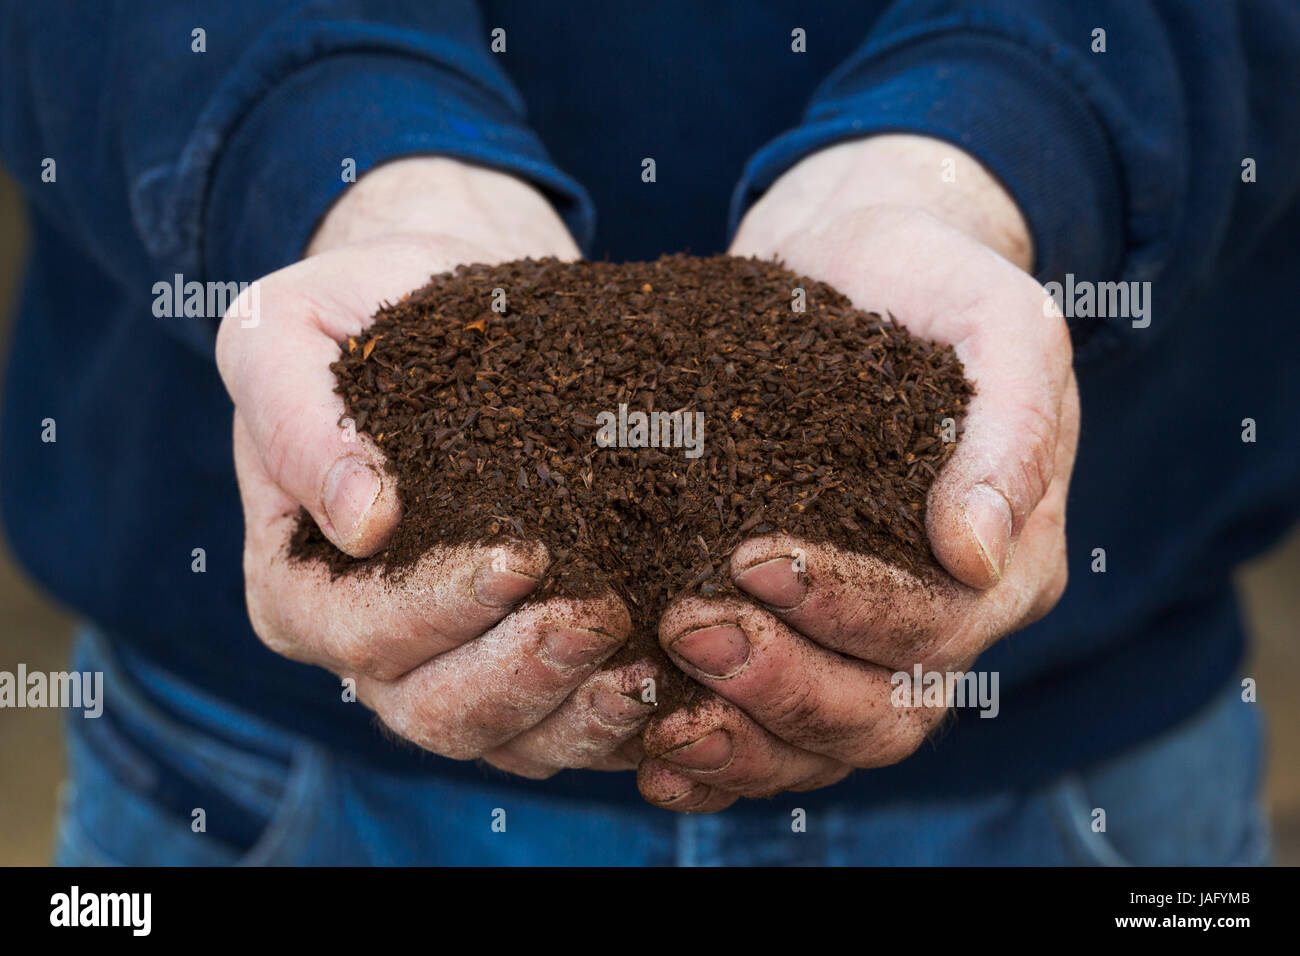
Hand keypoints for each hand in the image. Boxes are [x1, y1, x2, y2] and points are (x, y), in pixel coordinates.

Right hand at [216, 158, 659, 777]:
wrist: (446, 308)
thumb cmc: (360, 313)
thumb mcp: (289, 333)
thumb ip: (299, 420)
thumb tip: (363, 523)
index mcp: (299, 587)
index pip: (358, 629)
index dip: (436, 608)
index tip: (522, 557)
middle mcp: (367, 651)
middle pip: (432, 709)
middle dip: (521, 673)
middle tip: (601, 617)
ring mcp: (447, 671)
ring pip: (506, 739)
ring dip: (577, 714)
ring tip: (646, 669)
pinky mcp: (522, 671)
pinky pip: (565, 728)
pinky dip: (616, 722)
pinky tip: (675, 682)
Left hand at [637, 136, 1078, 810]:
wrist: (859, 260)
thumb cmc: (932, 279)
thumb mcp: (998, 322)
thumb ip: (1011, 430)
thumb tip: (976, 556)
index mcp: (1007, 563)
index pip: (935, 626)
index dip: (847, 608)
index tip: (749, 556)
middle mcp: (951, 624)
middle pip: (880, 710)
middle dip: (780, 681)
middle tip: (686, 626)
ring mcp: (877, 646)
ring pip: (826, 744)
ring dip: (742, 741)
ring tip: (657, 721)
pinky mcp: (809, 643)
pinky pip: (777, 737)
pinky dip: (722, 761)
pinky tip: (652, 759)